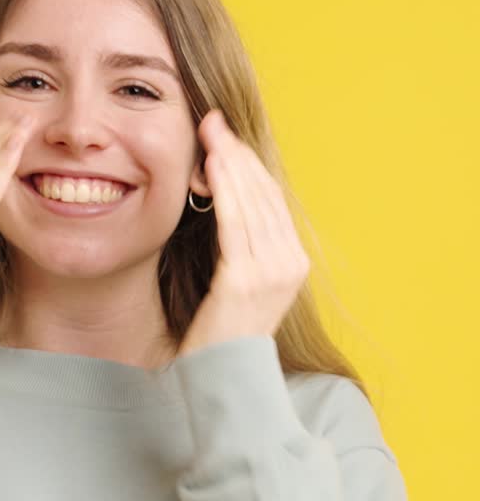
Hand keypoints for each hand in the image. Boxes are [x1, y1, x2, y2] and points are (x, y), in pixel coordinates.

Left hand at [177, 109, 310, 357]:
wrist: (222, 379)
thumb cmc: (220, 331)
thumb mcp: (237, 281)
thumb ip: (239, 244)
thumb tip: (222, 195)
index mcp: (293, 261)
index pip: (271, 199)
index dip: (247, 163)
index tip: (224, 135)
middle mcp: (289, 264)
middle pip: (263, 193)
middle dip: (236, 153)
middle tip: (212, 121)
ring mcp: (271, 273)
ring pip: (250, 202)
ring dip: (228, 163)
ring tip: (208, 133)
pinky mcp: (246, 281)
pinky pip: (236, 224)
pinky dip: (225, 190)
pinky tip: (210, 165)